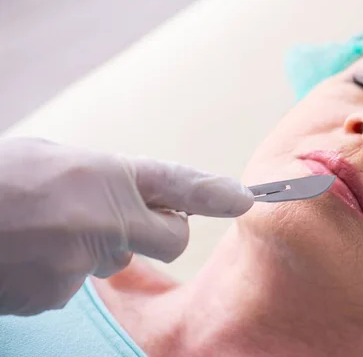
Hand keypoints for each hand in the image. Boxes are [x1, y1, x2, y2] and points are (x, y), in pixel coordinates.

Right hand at [0, 137, 253, 315]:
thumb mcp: (58, 158)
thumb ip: (113, 179)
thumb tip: (147, 198)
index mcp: (103, 177)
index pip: (178, 186)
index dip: (213, 194)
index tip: (244, 199)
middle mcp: (101, 222)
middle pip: (169, 238)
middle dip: (156, 229)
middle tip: (115, 212)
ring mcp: (79, 266)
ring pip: (114, 259)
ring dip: (92, 245)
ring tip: (43, 225)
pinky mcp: (55, 297)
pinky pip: (75, 281)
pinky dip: (58, 269)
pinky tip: (26, 249)